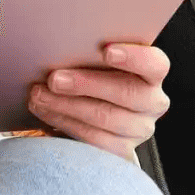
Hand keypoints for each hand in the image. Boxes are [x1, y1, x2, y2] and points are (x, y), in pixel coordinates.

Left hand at [28, 44, 170, 161]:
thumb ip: (92, 52)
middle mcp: (152, 102)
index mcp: (152, 73)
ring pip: (104, 117)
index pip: (155, 64)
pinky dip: (64, 122)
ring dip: (66, 105)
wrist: (100, 112)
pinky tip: (46, 111)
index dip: (134, 57)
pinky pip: (93, 138)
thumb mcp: (100, 61)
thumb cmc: (98, 74)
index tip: (107, 51)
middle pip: (125, 92)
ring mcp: (139, 129)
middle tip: (54, 79)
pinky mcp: (122, 150)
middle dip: (85, 84)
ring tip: (39, 95)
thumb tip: (62, 44)